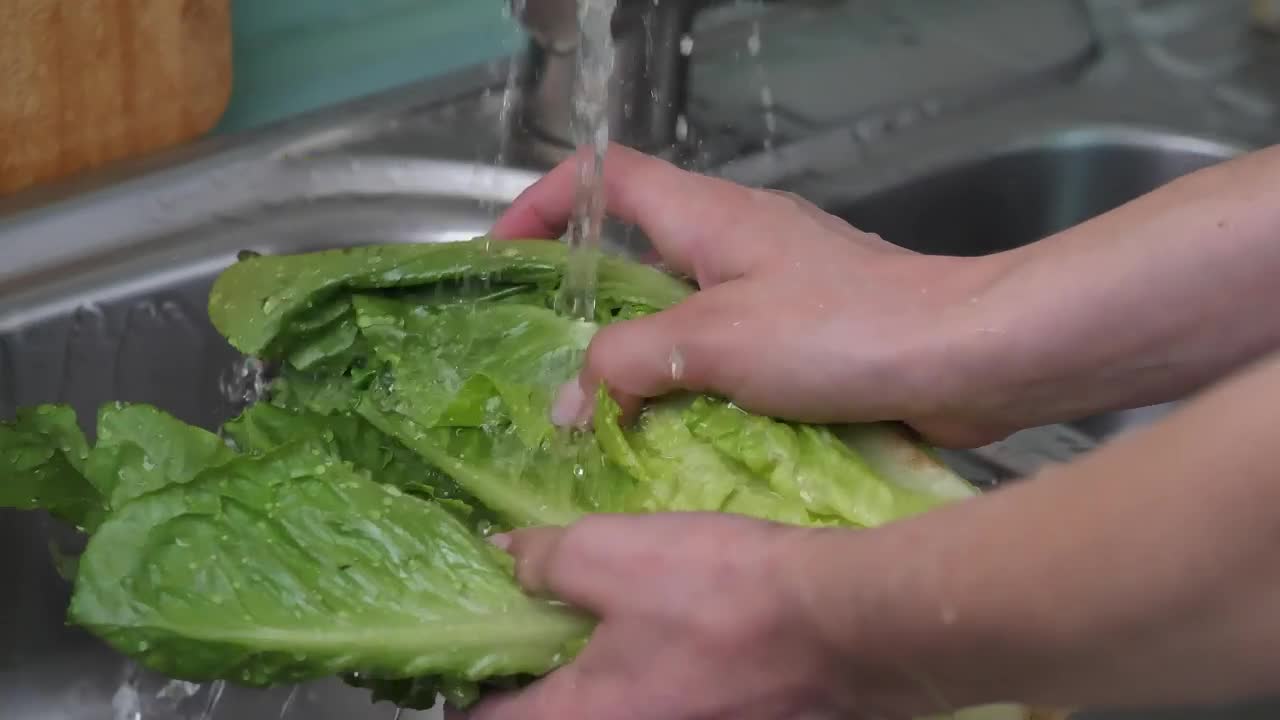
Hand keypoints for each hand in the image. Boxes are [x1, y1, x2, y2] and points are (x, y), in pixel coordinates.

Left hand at [450, 513, 875, 719]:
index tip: (462, 667)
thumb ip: (546, 561)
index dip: (466, 698)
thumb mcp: (612, 553)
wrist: (847, 622)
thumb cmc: (721, 593)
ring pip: (616, 713)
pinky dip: (647, 680)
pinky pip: (664, 706)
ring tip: (596, 634)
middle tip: (530, 639)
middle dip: (534, 687)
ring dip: (595, 683)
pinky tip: (663, 638)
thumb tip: (505, 558)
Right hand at [491, 145, 1017, 447]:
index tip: (505, 258)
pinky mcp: (805, 335)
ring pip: (679, 309)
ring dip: (639, 355)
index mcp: (708, 215)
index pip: (606, 174)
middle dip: (587, 302)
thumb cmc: (844, 328)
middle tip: (547, 362)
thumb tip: (571, 402)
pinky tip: (675, 435)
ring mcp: (773, 287)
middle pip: (636, 247)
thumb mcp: (714, 340)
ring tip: (600, 414)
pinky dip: (690, 385)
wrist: (968, 356)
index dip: (546, 203)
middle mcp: (736, 240)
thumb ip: (629, 365)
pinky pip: (723, 351)